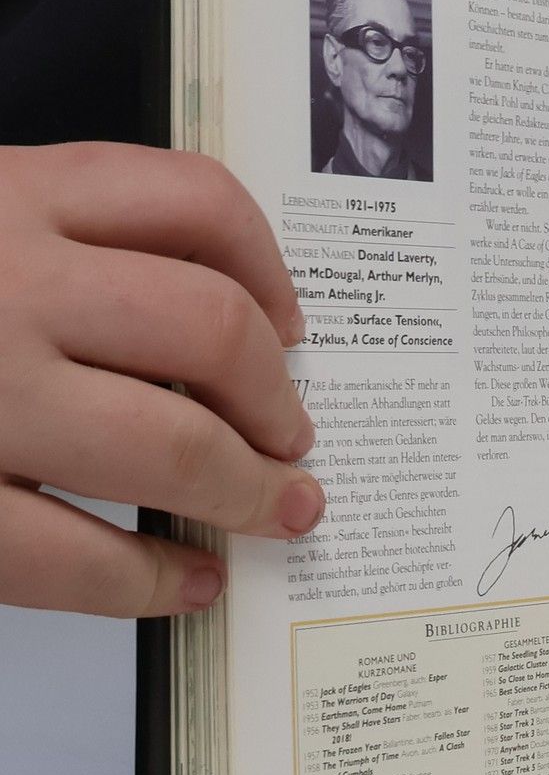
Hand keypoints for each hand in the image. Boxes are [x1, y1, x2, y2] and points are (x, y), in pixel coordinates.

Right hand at [0, 142, 323, 616]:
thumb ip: (56, 237)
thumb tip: (217, 321)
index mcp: (4, 193)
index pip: (194, 200)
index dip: (269, 269)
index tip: (293, 324)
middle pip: (212, 330)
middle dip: (276, 402)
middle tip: (293, 442)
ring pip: (170, 443)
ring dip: (248, 490)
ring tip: (274, 510)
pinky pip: (74, 556)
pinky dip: (152, 578)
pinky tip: (185, 581)